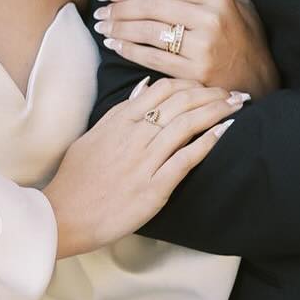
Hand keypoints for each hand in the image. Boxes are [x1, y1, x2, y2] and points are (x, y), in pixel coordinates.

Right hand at [42, 76, 243, 257]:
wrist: (63, 216)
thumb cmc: (75, 179)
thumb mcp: (92, 136)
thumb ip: (120, 112)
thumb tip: (145, 88)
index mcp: (119, 122)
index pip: (162, 89)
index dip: (190, 83)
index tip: (206, 85)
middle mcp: (134, 137)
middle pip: (181, 103)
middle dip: (211, 93)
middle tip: (232, 91)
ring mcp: (144, 162)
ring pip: (187, 125)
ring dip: (216, 112)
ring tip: (236, 105)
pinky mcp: (153, 188)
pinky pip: (186, 160)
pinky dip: (208, 143)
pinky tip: (225, 132)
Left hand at [93, 0, 279, 99]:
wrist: (262, 84)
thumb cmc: (248, 39)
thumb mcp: (244, 0)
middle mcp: (210, 20)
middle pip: (151, 6)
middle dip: (119, 7)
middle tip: (100, 10)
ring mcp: (203, 48)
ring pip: (148, 31)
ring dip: (119, 28)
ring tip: (103, 27)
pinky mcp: (195, 73)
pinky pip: (152, 58)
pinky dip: (129, 51)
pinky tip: (116, 46)